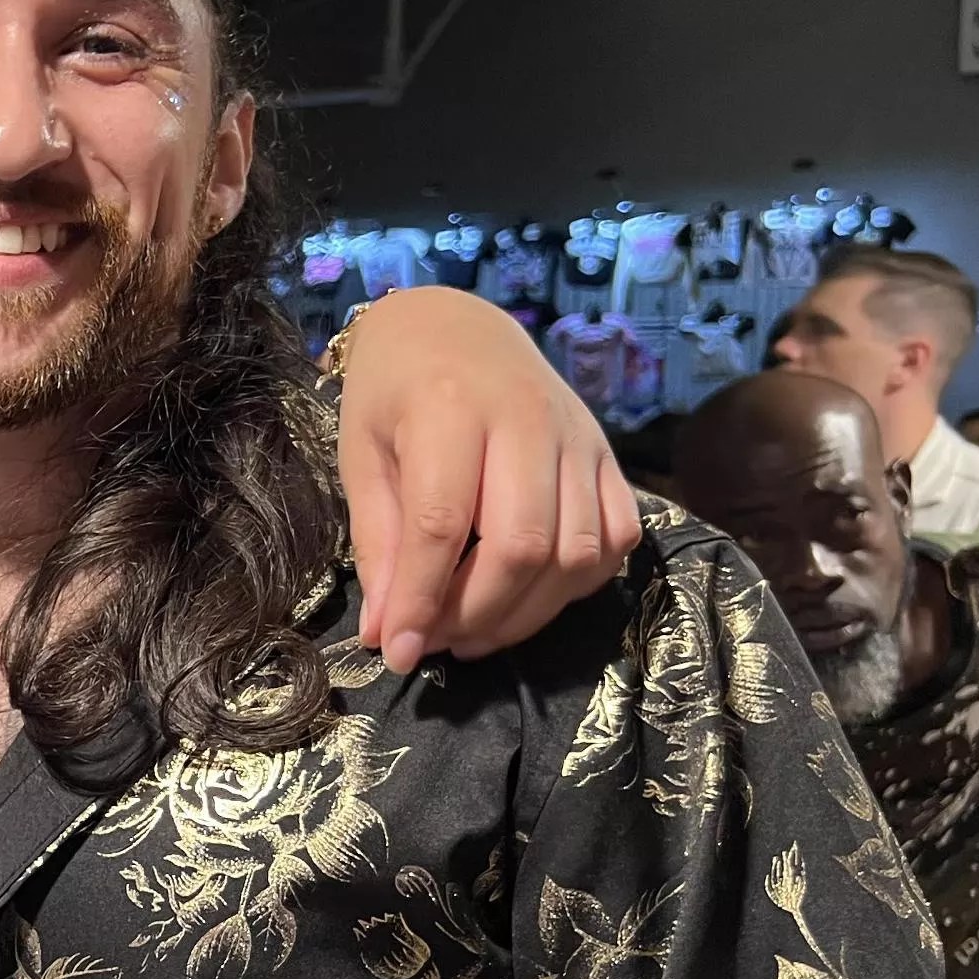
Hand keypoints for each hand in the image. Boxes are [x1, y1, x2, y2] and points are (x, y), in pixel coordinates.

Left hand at [334, 287, 640, 670]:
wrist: (454, 326)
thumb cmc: (395, 392)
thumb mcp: (362, 455)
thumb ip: (378, 541)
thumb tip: (384, 633)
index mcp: (451, 408)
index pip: (442, 523)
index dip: (420, 600)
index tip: (396, 652)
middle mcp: (529, 419)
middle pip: (522, 546)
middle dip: (475, 615)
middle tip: (435, 642)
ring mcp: (580, 439)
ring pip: (577, 554)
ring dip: (525, 614)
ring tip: (472, 631)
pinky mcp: (609, 457)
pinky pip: (616, 540)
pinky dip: (576, 586)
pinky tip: (527, 596)